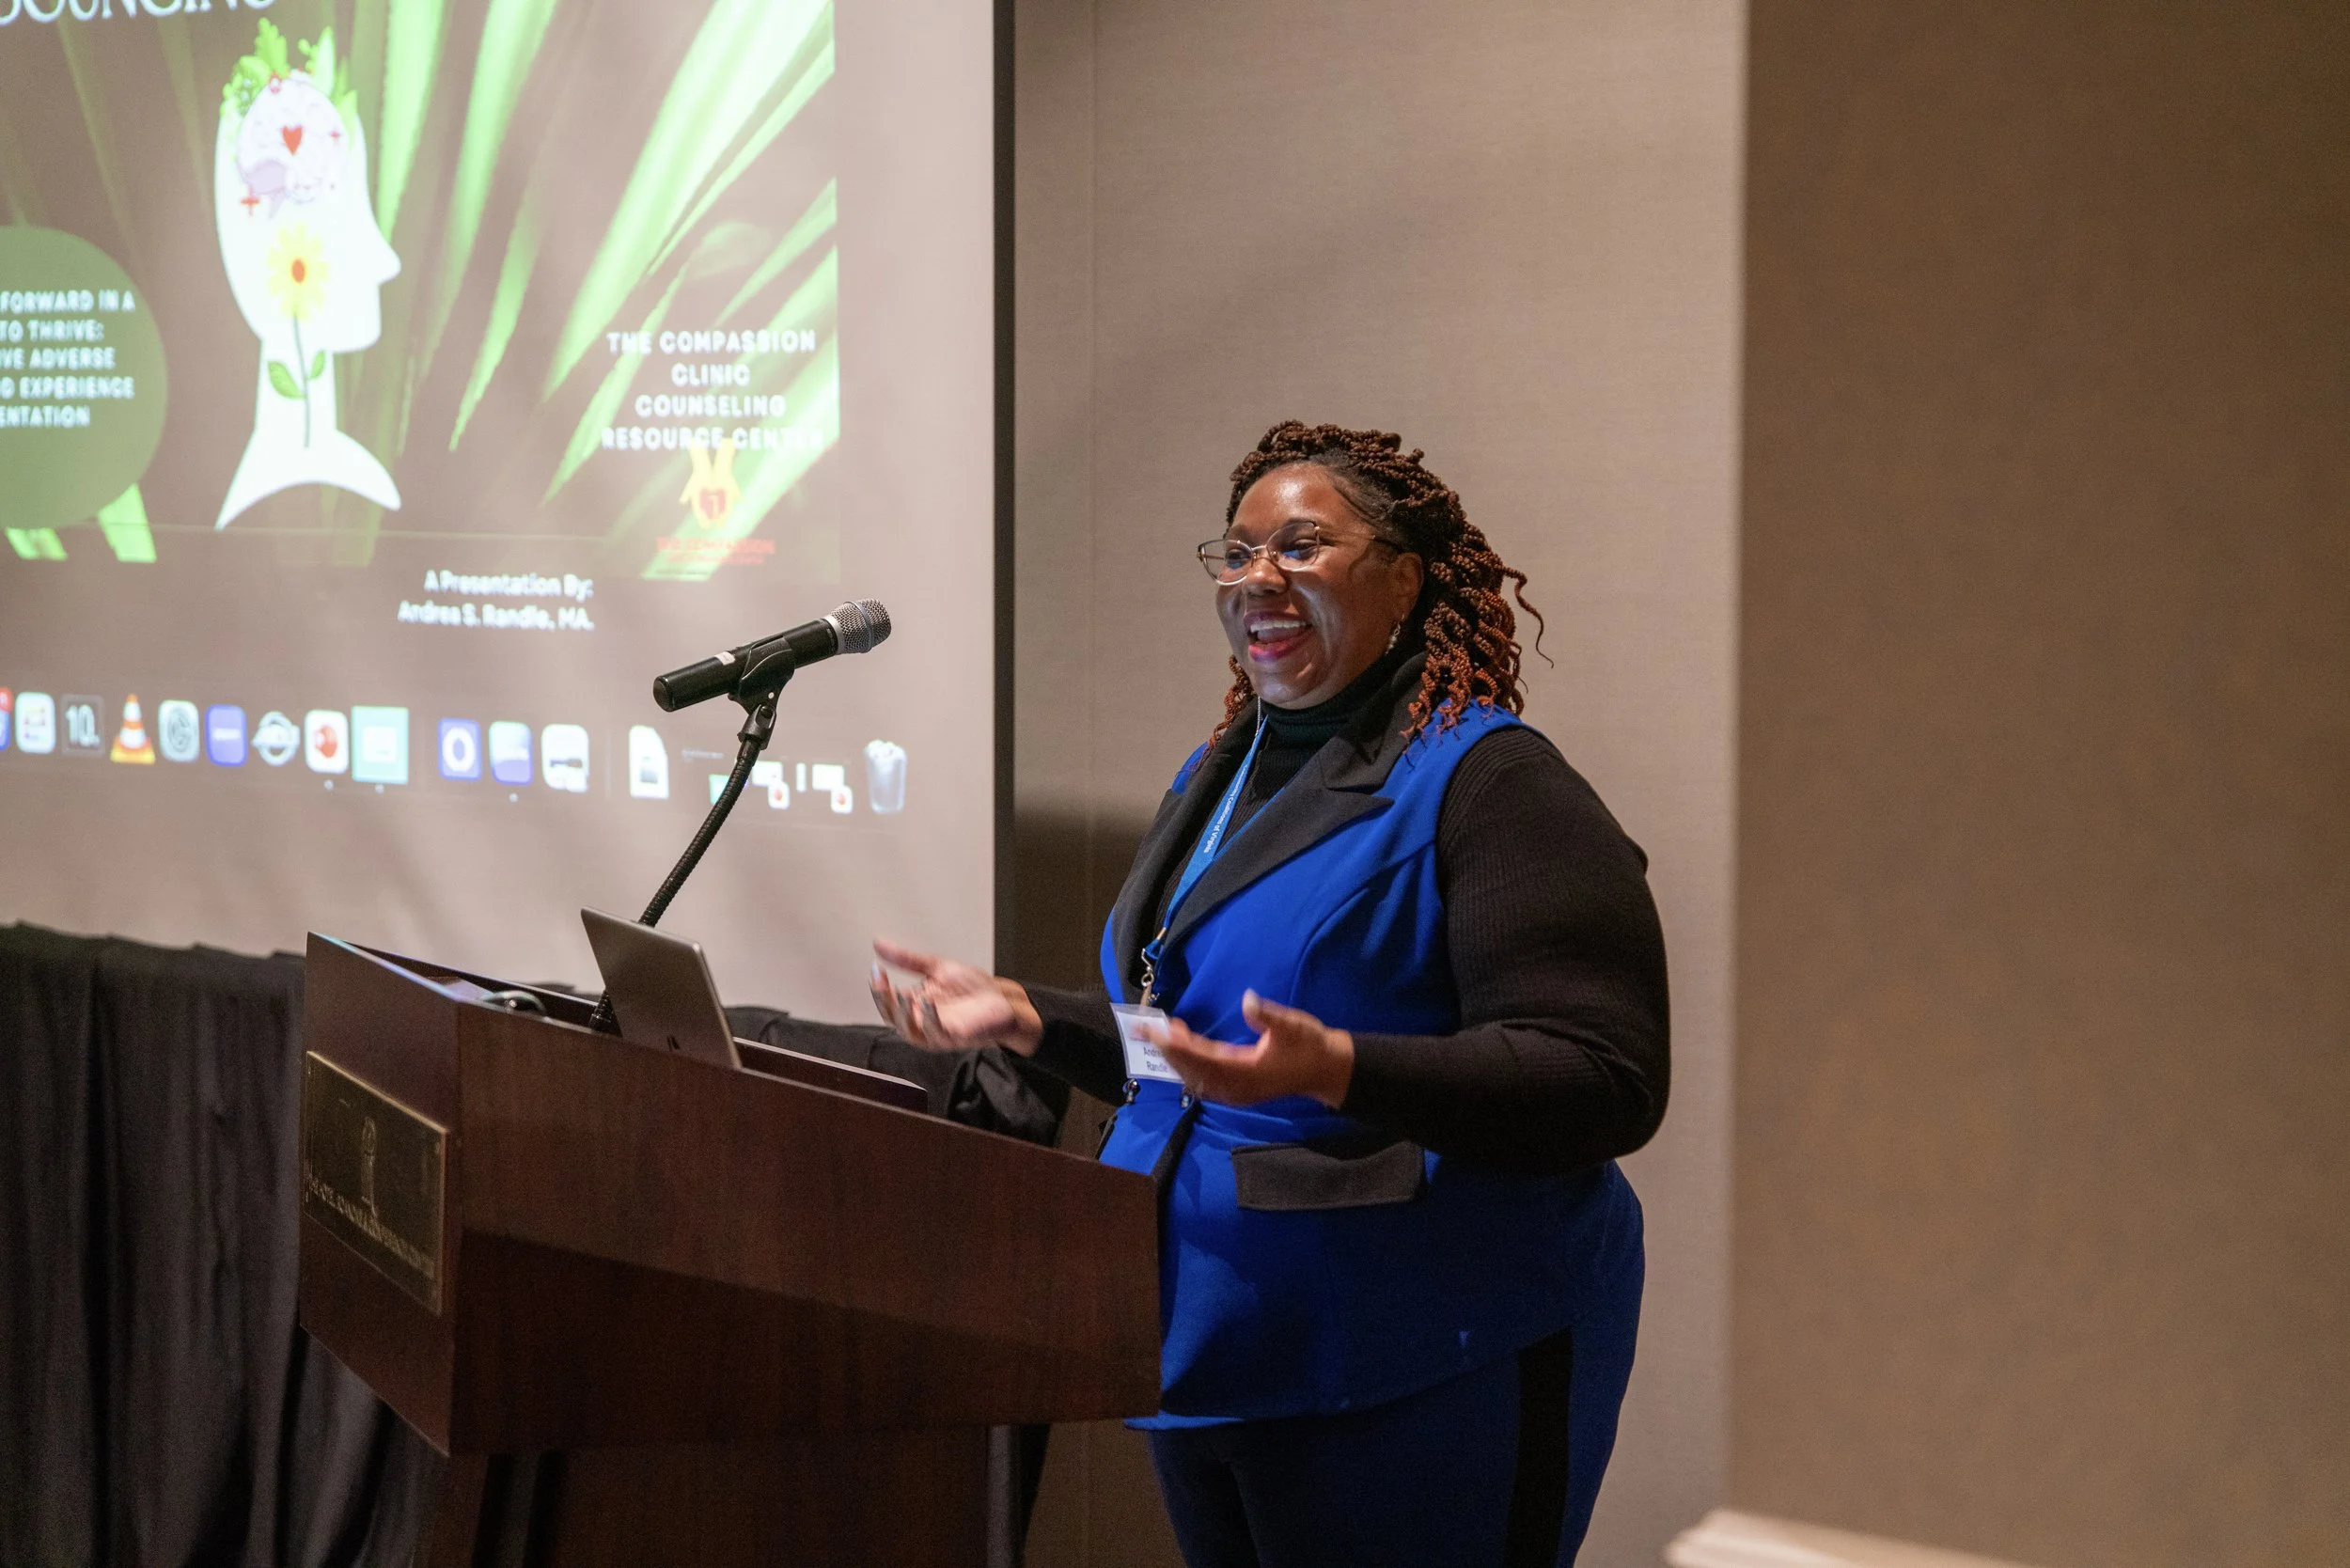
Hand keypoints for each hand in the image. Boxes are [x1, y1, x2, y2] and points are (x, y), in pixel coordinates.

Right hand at [869, 939, 1041, 1055]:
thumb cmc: (973, 988)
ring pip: (908, 1030)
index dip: (879, 987)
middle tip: (882, 982)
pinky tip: (927, 1002)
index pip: (887, 1001)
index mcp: (915, 1004)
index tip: (876, 969)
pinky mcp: (953, 1037)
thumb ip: (908, 960)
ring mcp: (936, 1031)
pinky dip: (929, 1018)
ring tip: (899, 994)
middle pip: (892, 1017)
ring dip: (901, 1013)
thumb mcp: (937, 967)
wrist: (1004, 999)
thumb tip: (878, 944)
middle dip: (884, 1001)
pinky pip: (935, 1033)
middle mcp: (922, 1020)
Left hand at [1152, 990, 1355, 1108]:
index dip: (1177, 1045)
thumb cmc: (1310, 1045)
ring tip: (1162, 1034)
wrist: (1325, 1071)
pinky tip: (1180, 1051)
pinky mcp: (1237, 1092)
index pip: (1202, 1059)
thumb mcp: (1294, 1026)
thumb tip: (1248, 1000)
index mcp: (1247, 1072)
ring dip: (1175, 1059)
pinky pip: (1203, 1083)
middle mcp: (1236, 1087)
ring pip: (1195, 1079)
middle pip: (1192, 1072)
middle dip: (1168, 1051)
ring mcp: (1236, 1093)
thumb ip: (1269, 1016)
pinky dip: (1187, 1067)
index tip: (1158, 1030)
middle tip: (1147, 1028)